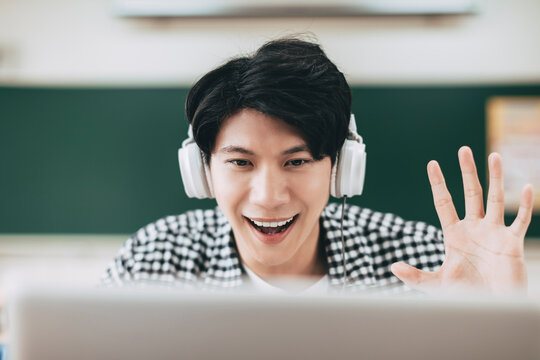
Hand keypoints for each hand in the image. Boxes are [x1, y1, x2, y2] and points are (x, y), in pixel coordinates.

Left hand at [391, 146, 533, 294]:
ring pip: (495, 199)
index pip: (444, 202)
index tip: (432, 164)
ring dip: (496, 178)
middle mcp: (474, 229)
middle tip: (463, 150)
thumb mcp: (436, 284)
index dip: (439, 184)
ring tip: (494, 155)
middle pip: (470, 193)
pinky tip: (525, 187)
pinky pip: (520, 220)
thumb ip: (415, 276)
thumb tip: (392, 267)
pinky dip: (524, 205)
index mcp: (455, 234)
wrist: (491, 309)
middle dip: (467, 172)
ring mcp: (494, 233)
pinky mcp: (511, 243)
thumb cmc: (466, 296)